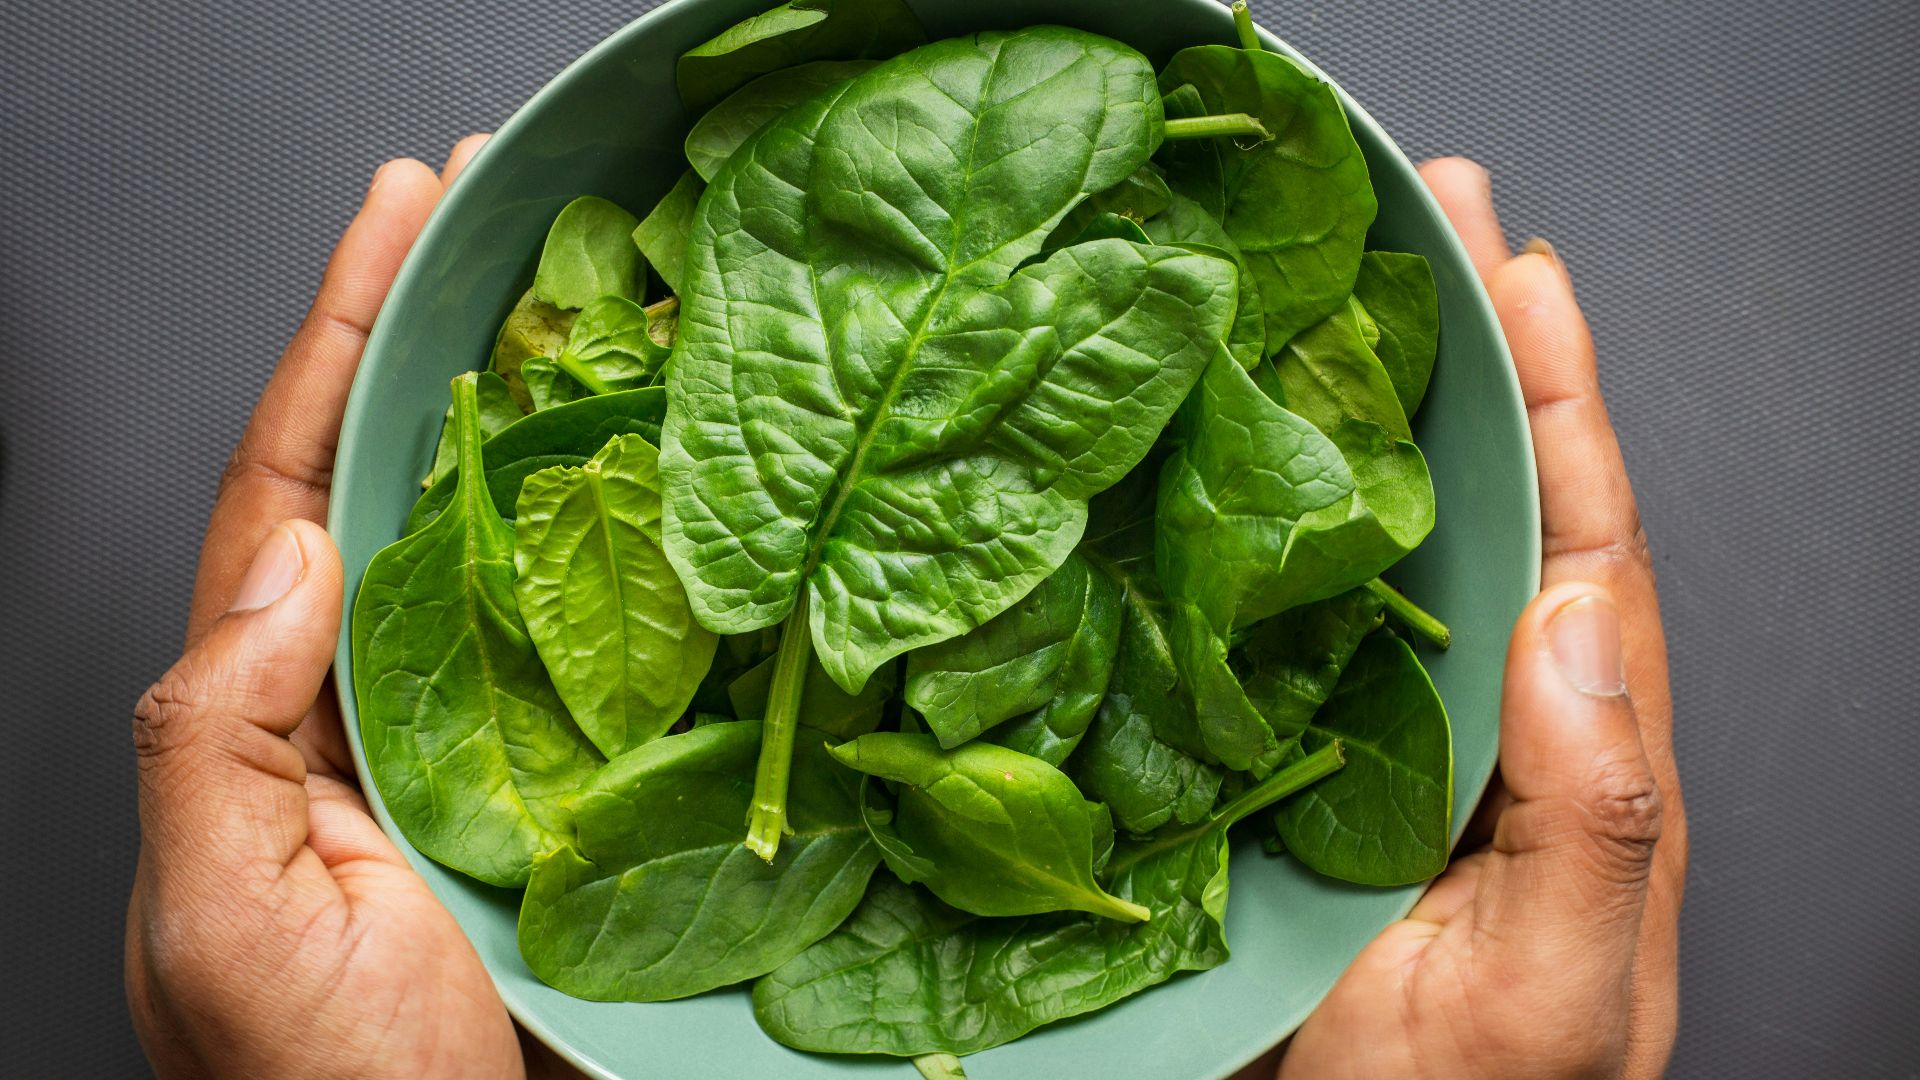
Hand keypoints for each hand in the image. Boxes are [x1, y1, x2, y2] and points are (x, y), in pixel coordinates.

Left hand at [123, 135, 573, 1079]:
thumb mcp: (220, 924)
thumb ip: (218, 741)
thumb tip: (290, 561)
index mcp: (262, 720)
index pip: (286, 490)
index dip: (333, 342)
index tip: (397, 220)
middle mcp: (360, 703)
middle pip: (386, 480)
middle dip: (421, 337)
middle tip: (485, 211)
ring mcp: (465, 736)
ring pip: (488, 542)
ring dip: (522, 417)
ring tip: (570, 300)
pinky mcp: (560, 779)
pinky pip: (581, 636)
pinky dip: (606, 542)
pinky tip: (649, 478)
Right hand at [1267, 159, 1687, 1078]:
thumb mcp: (1557, 992)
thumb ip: (1599, 822)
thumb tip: (1577, 628)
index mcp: (1577, 759)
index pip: (1586, 543)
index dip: (1558, 400)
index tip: (1520, 274)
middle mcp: (1489, 723)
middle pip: (1495, 505)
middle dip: (1475, 353)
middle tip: (1434, 215)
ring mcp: (1388, 736)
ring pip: (1395, 542)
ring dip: (1376, 409)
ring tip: (1346, 285)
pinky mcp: (1289, 763)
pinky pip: (1288, 617)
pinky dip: (1276, 518)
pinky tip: (1236, 447)